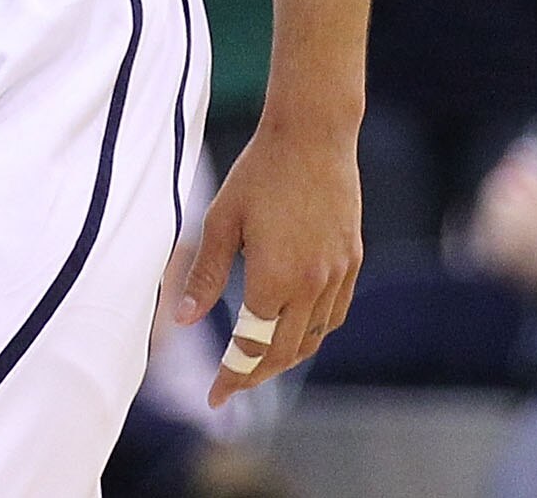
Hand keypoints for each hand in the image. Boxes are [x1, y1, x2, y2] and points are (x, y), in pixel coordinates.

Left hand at [170, 114, 363, 403]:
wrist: (313, 138)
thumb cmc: (258, 174)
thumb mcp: (220, 221)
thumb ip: (205, 273)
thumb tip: (184, 319)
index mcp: (274, 279)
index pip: (252, 348)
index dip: (232, 377)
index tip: (214, 398)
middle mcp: (312, 286)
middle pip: (283, 353)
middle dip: (255, 375)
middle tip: (230, 388)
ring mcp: (337, 275)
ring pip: (313, 338)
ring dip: (285, 357)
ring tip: (257, 363)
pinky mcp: (352, 262)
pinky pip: (334, 315)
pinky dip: (312, 333)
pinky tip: (293, 330)